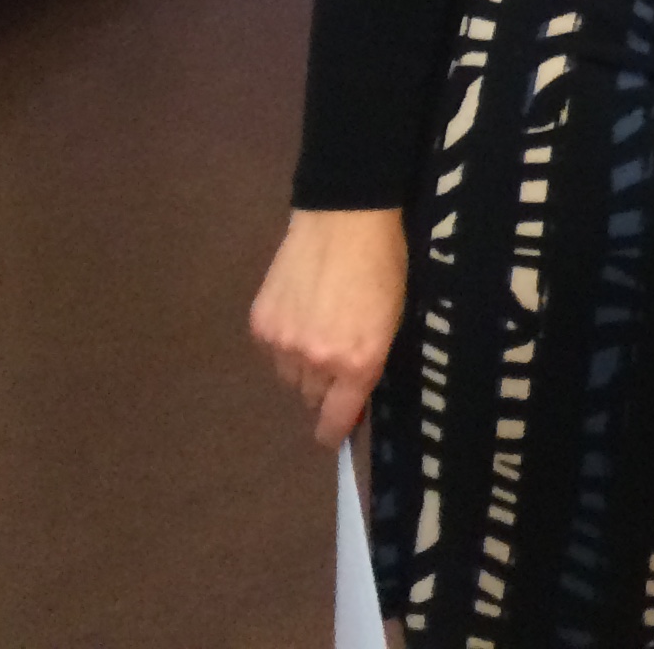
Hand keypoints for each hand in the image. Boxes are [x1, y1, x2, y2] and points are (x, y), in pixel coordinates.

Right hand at [248, 208, 406, 444]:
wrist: (345, 218)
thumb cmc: (384, 265)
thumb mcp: (393, 319)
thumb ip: (370, 361)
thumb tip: (352, 394)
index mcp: (357, 362)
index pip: (336, 419)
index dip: (333, 431)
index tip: (332, 436)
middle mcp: (317, 361)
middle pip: (311, 398)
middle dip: (324, 387)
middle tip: (335, 359)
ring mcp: (284, 343)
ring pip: (288, 377)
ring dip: (301, 366)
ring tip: (317, 330)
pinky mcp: (260, 324)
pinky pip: (271, 351)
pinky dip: (283, 341)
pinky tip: (298, 313)